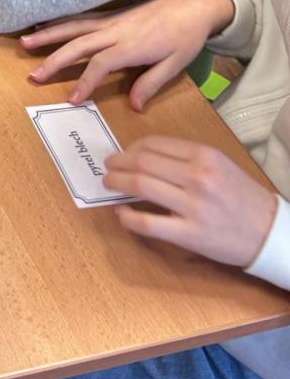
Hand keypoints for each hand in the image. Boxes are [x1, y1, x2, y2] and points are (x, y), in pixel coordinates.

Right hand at [22, 0, 234, 109]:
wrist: (192, 5)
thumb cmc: (186, 36)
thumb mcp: (176, 64)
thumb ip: (151, 83)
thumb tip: (133, 105)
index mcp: (131, 45)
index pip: (100, 64)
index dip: (84, 81)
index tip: (71, 99)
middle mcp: (116, 30)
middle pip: (78, 44)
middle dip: (54, 60)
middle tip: (34, 75)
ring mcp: (110, 20)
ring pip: (73, 27)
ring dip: (48, 35)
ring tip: (24, 42)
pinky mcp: (110, 14)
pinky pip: (80, 18)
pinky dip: (59, 22)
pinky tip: (44, 25)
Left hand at [106, 136, 276, 267]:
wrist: (270, 232)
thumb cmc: (242, 196)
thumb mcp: (219, 164)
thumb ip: (185, 158)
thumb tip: (143, 155)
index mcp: (204, 155)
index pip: (153, 144)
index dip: (130, 148)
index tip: (123, 154)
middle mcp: (197, 176)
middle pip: (141, 162)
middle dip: (117, 163)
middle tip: (108, 167)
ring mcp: (192, 206)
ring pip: (140, 185)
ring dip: (116, 182)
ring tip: (109, 184)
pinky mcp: (189, 234)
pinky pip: (146, 223)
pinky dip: (127, 216)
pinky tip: (122, 212)